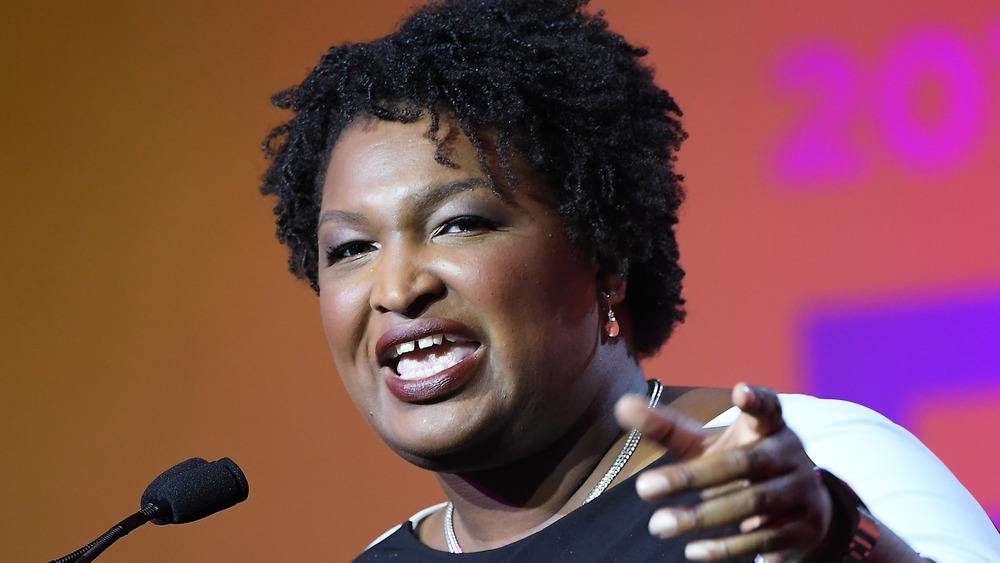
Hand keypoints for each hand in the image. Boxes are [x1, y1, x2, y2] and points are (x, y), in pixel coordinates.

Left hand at [614, 383, 833, 561]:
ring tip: (657, 525)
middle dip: (691, 476)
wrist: (800, 509)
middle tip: (642, 487)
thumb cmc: (738, 467)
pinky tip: (692, 550)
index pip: (768, 407)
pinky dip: (726, 547)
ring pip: (752, 502)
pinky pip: (764, 538)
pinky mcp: (804, 529)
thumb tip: (621, 405)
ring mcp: (801, 492)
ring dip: (702, 516)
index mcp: (769, 427)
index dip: (756, 399)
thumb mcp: (706, 446)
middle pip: (741, 463)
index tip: (740, 391)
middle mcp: (790, 455)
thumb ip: (667, 428)